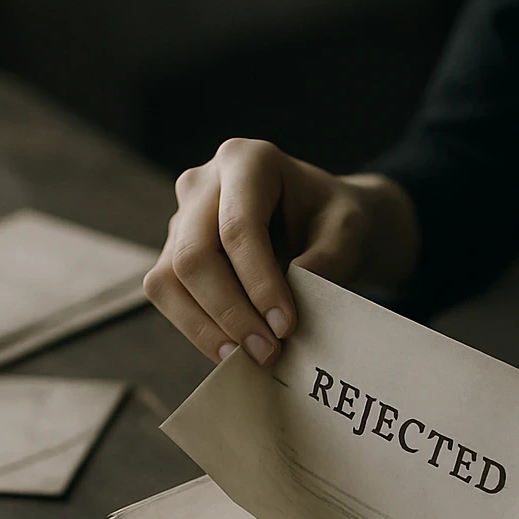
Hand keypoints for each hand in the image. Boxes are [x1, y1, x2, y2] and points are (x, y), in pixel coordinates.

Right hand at [144, 139, 414, 365]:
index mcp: (247, 161)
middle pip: (194, 255)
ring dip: (208, 328)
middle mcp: (203, 183)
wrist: (322, 223)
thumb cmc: (335, 221)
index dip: (259, 282)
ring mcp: (181, 218)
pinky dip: (199, 329)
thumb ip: (328, 258)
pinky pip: (169, 296)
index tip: (286, 326)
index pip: (238, 228)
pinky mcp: (174, 254)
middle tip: (270, 351)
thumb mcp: (349, 231)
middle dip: (231, 312)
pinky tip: (234, 351)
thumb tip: (292, 295)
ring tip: (251, 357)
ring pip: (169, 280)